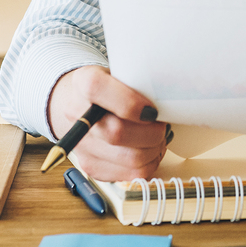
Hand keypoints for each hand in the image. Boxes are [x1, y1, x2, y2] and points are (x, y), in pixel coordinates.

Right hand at [48, 65, 169, 180]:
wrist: (85, 106)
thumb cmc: (115, 88)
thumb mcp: (125, 72)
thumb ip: (141, 79)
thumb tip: (169, 97)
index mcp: (84, 82)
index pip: (97, 89)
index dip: (129, 102)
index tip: (152, 109)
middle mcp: (76, 115)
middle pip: (117, 133)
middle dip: (152, 132)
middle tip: (161, 125)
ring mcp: (82, 144)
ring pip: (130, 158)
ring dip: (155, 150)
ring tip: (158, 138)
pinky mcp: (92, 166)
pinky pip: (132, 173)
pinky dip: (149, 163)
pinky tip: (148, 149)